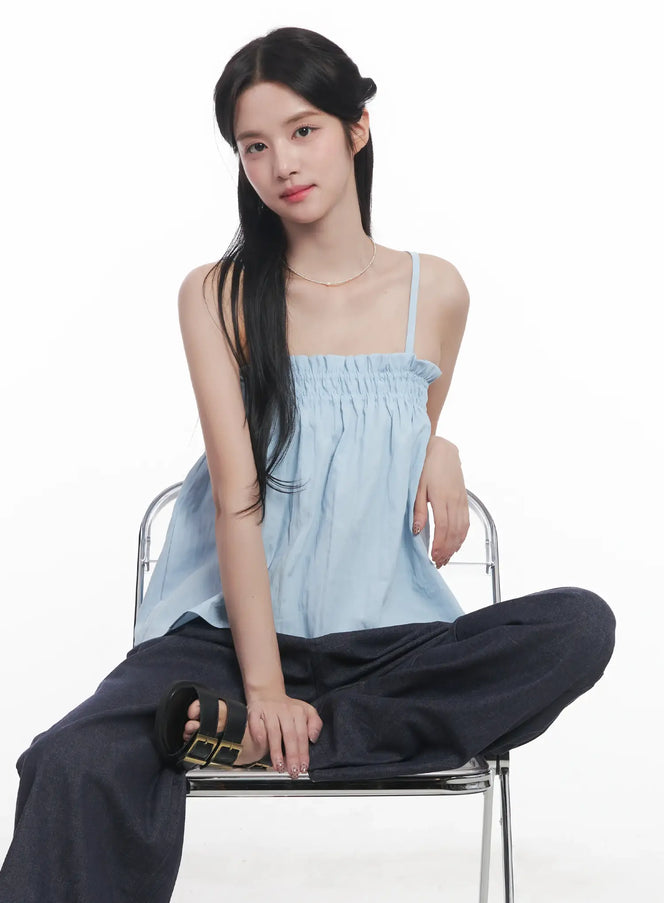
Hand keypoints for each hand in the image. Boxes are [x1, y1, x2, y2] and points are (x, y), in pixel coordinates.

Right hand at [245, 692, 322, 778]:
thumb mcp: (306, 711)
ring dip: (276, 751)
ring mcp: (269, 710)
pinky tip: (262, 748)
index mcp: (298, 711)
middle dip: (292, 756)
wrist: (267, 692)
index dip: (303, 753)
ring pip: (274, 732)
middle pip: (290, 735)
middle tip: (293, 771)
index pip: (302, 735)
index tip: (303, 767)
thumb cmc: (287, 708)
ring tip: (279, 766)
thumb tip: (313, 738)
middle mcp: (284, 710)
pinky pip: (256, 725)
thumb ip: (315, 723)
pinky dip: (259, 736)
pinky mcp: (255, 711)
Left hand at [412, 437, 469, 567]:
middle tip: (438, 562)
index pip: (442, 527)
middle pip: (454, 532)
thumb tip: (416, 529)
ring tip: (446, 557)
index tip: (433, 556)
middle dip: (447, 550)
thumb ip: (418, 509)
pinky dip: (462, 535)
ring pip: (462, 529)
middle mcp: (454, 500)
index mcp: (441, 497)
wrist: (441, 449)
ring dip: (455, 545)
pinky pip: (466, 521)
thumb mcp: (416, 486)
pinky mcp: (464, 498)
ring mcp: (461, 499)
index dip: (439, 545)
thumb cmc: (425, 464)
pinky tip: (456, 543)